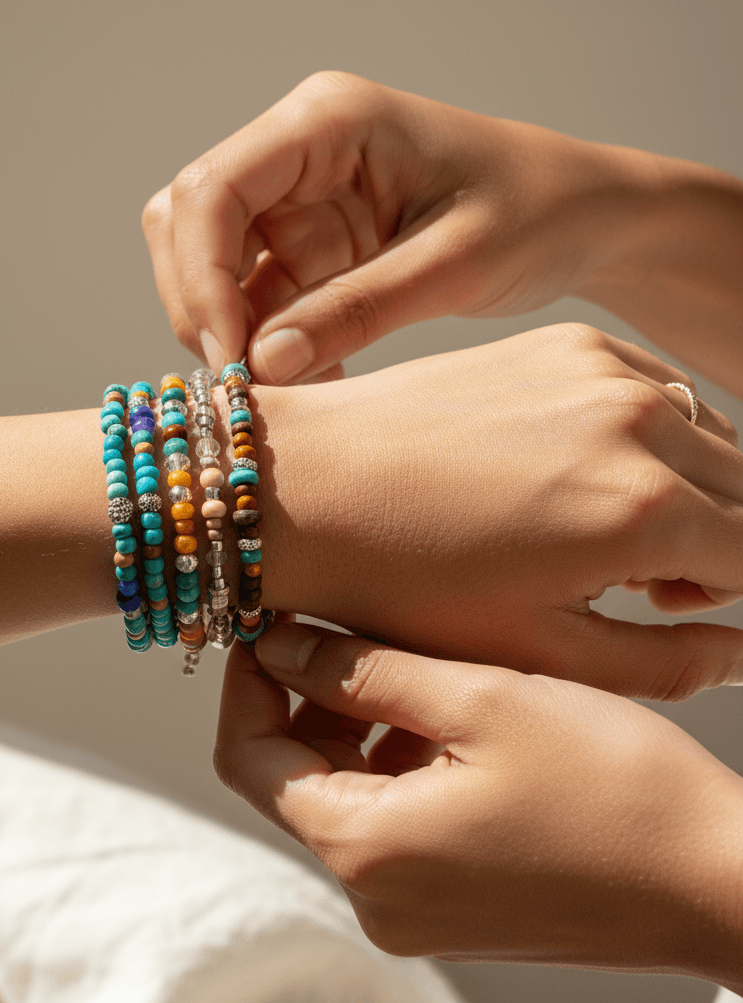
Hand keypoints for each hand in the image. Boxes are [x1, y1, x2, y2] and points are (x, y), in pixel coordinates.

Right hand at [143, 71, 641, 383]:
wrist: (584, 218)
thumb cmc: (539, 211)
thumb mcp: (454, 264)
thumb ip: (354, 311)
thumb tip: (260, 364)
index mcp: (327, 124)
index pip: (212, 190)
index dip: (199, 278)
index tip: (231, 358)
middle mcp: (296, 155)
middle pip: (189, 227)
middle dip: (201, 309)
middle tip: (246, 384)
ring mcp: (297, 204)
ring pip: (211, 271)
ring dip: (234, 336)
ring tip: (290, 390)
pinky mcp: (310, 250)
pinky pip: (257, 303)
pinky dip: (269, 349)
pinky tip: (316, 382)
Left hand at [214, 623, 742, 990]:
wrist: (719, 879)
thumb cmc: (615, 787)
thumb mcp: (476, 699)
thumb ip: (361, 671)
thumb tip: (278, 647)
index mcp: (365, 846)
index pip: (249, 755)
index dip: (249, 683)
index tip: (269, 628)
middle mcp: (374, 896)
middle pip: (291, 778)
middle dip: (304, 702)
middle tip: (344, 634)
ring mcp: (411, 910)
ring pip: (341, 795)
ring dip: (357, 729)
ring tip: (411, 672)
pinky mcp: (448, 907)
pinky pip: (388, 824)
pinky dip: (395, 765)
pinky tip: (445, 723)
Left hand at [255, 324, 742, 698]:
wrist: (304, 484)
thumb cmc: (399, 582)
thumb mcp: (532, 651)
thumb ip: (663, 662)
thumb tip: (739, 654)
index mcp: (643, 509)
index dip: (735, 597)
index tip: (684, 609)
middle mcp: (640, 422)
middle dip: (721, 546)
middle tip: (647, 586)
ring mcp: (601, 367)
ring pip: (710, 436)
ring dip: (691, 488)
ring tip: (609, 533)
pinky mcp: (563, 340)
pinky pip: (656, 388)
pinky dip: (650, 434)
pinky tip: (585, 471)